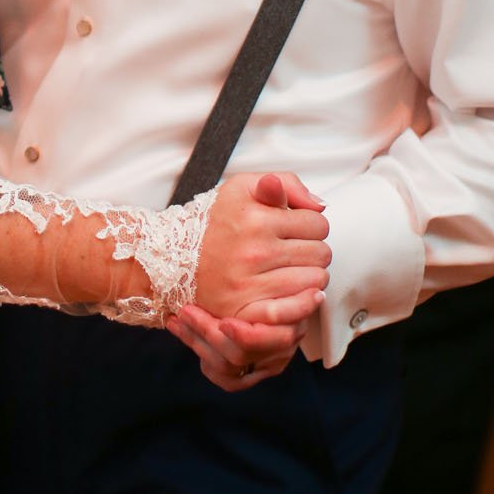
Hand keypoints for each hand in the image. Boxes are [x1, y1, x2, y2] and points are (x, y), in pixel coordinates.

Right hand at [179, 171, 329, 389]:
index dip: (311, 225)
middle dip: (313, 250)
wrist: (173, 257)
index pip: (318, 224)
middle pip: (321, 254)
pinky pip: (295, 309)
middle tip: (294, 251)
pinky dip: (304, 302)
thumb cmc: (214, 221)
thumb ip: (285, 183)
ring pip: (315, 281)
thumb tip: (320, 205)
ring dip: (311, 276)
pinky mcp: (244, 309)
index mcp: (256, 218)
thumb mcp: (243, 187)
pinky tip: (298, 294)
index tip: (296, 230)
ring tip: (291, 270)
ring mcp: (249, 283)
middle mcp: (254, 251)